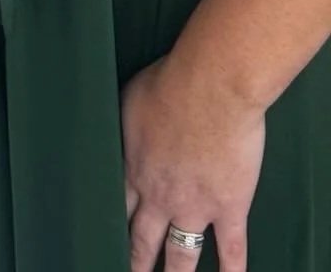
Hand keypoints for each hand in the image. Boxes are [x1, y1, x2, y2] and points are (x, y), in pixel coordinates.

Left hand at [122, 54, 265, 271]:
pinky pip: (232, 250)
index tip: (106, 240)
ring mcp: (196, 206)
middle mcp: (160, 196)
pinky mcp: (230, 207)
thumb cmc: (168, 84)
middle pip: (142, 239)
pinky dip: (231, 271)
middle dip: (135, 262)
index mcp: (133, 169)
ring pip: (182, 254)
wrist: (210, 88)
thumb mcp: (128, 101)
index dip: (112, 226)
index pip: (117, 209)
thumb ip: (125, 129)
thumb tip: (120, 135)